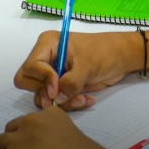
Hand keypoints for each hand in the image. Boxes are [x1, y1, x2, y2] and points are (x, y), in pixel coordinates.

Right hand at [14, 29, 140, 108]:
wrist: (121, 58)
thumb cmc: (104, 52)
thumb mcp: (88, 65)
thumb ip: (70, 82)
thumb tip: (56, 98)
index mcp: (48, 45)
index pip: (30, 66)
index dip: (41, 79)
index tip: (56, 88)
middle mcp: (45, 59)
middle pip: (27, 82)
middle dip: (46, 93)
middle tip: (64, 97)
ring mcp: (52, 73)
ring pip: (42, 95)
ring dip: (61, 101)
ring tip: (82, 99)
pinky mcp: (60, 86)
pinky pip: (55, 100)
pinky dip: (69, 103)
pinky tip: (87, 99)